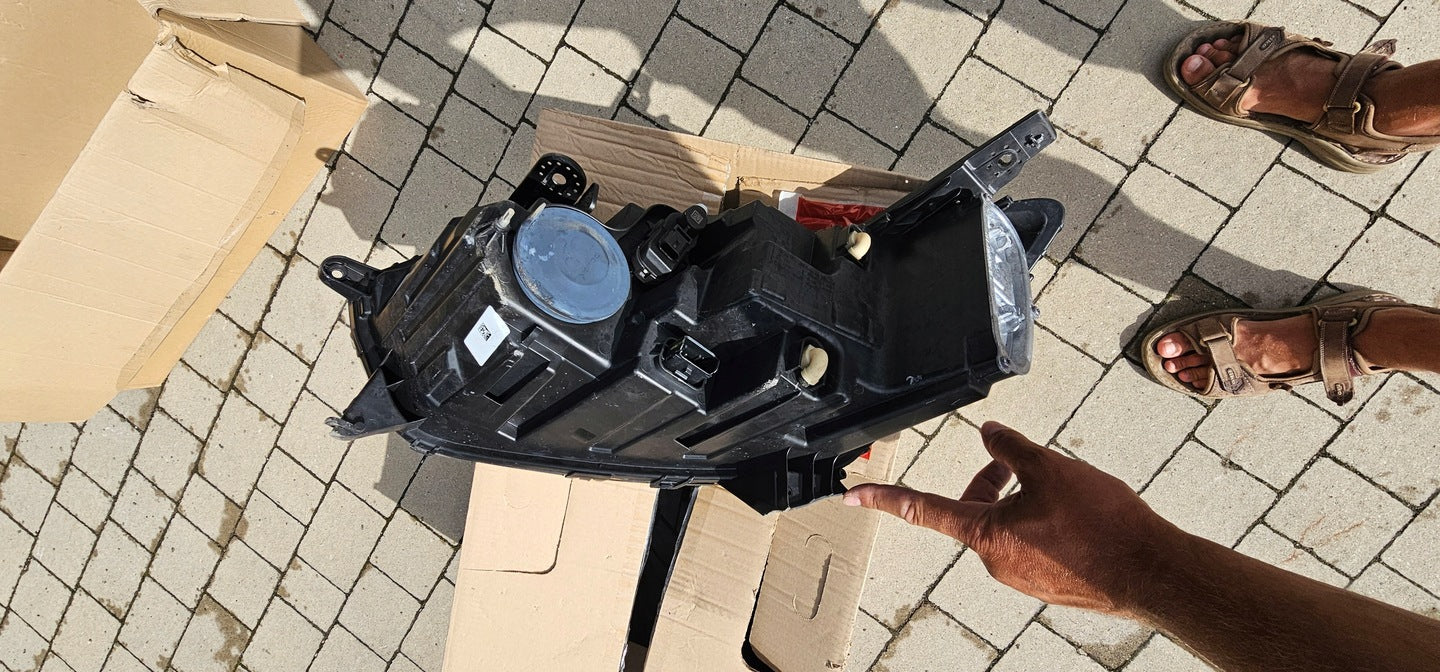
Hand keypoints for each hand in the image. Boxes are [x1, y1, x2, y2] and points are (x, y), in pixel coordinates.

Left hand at [846, 421, 1183, 614]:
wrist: (1151, 571)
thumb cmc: (1102, 524)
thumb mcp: (1050, 468)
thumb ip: (1011, 448)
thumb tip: (990, 434)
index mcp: (985, 534)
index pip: (921, 509)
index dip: (884, 497)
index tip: (853, 496)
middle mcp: (996, 561)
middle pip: (976, 510)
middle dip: (993, 481)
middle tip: (1021, 463)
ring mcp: (1023, 577)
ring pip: (1008, 525)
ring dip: (1024, 500)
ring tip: (1065, 489)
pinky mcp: (1048, 583)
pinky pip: (1033, 544)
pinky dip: (1044, 522)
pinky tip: (1077, 514)